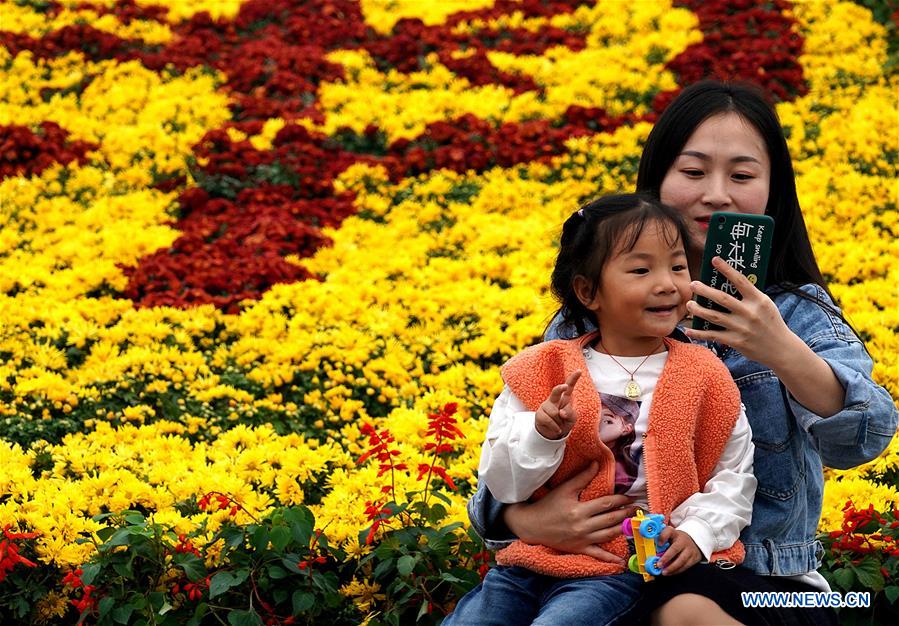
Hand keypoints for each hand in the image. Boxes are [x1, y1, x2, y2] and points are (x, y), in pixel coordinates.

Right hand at [503, 461, 636, 562]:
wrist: (531, 526)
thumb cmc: (547, 505)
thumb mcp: (564, 489)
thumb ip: (582, 478)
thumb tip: (597, 464)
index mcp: (579, 509)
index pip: (605, 504)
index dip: (620, 500)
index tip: (630, 497)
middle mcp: (582, 525)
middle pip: (610, 519)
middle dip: (626, 514)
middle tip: (638, 510)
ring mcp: (581, 539)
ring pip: (608, 535)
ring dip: (623, 530)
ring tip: (634, 524)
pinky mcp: (579, 549)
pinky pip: (597, 554)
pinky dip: (610, 558)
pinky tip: (622, 560)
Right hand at [535, 371, 580, 438]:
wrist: (552, 433)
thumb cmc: (564, 422)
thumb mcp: (572, 419)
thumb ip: (570, 413)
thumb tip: (560, 412)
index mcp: (565, 398)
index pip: (570, 386)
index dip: (574, 378)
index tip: (579, 371)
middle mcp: (555, 399)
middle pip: (556, 391)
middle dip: (560, 388)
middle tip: (565, 386)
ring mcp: (546, 406)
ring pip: (554, 413)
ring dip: (558, 422)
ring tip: (558, 424)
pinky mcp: (539, 413)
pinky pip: (549, 420)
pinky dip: (555, 427)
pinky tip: (556, 428)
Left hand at [657, 527, 701, 575]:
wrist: (694, 542)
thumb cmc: (678, 540)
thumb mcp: (671, 536)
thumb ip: (662, 540)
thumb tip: (654, 548)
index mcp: (675, 533)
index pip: (669, 531)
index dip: (663, 537)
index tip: (659, 544)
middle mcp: (683, 541)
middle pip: (675, 549)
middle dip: (666, 558)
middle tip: (659, 564)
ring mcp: (690, 550)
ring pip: (681, 560)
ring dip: (672, 567)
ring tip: (664, 572)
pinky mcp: (694, 558)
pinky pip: (685, 566)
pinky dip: (677, 571)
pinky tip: (670, 573)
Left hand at [685, 256, 790, 365]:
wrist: (780, 349)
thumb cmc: (771, 323)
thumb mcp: (766, 305)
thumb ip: (750, 295)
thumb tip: (729, 282)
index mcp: (758, 300)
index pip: (740, 281)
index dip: (727, 269)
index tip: (715, 260)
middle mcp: (749, 313)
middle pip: (722, 298)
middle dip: (704, 290)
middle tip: (692, 284)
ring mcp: (741, 328)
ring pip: (713, 316)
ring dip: (698, 310)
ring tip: (689, 304)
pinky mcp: (735, 341)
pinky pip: (713, 335)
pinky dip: (699, 333)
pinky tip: (688, 329)